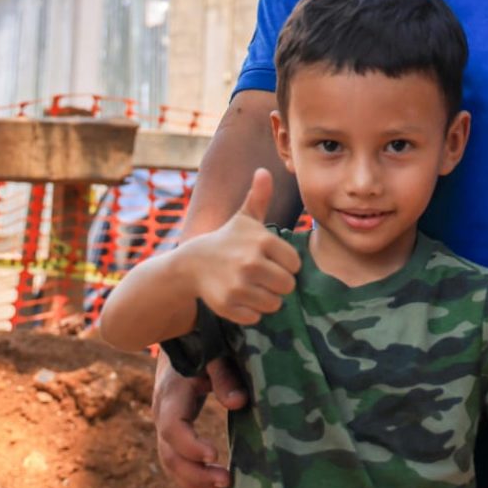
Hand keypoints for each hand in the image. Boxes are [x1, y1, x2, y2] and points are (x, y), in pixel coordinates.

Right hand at [153, 353, 246, 487]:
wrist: (179, 337)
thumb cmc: (201, 342)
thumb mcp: (214, 354)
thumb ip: (224, 376)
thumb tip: (239, 403)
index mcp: (172, 393)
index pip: (172, 427)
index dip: (190, 445)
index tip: (215, 455)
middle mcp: (162, 412)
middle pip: (169, 453)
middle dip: (195, 473)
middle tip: (226, 482)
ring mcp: (164, 423)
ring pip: (170, 462)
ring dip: (194, 481)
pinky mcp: (172, 430)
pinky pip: (175, 460)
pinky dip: (192, 478)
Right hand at [180, 168, 301, 325]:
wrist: (192, 262)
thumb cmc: (227, 239)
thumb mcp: (244, 218)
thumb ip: (259, 197)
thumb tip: (264, 171)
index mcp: (261, 241)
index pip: (295, 264)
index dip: (285, 265)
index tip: (271, 260)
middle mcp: (250, 263)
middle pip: (287, 286)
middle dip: (278, 284)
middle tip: (263, 276)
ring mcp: (238, 286)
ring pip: (274, 304)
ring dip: (266, 298)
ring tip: (251, 286)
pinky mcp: (228, 306)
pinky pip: (256, 317)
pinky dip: (250, 311)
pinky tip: (239, 297)